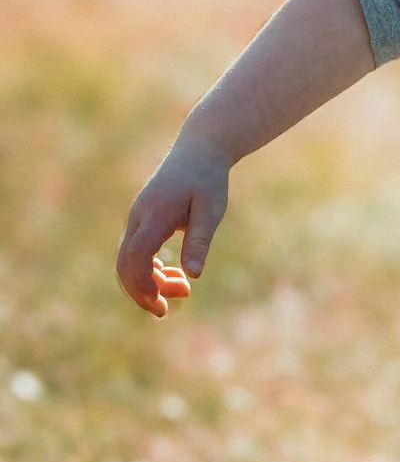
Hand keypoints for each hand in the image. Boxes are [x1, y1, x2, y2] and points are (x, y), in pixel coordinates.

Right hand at [115, 127, 230, 317]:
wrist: (200, 149)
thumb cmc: (208, 178)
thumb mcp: (211, 209)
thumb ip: (200, 240)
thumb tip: (194, 274)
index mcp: (154, 215)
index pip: (136, 257)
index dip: (142, 285)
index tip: (159, 306)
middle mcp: (138, 217)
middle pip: (126, 264)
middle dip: (142, 291)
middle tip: (164, 311)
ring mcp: (137, 218)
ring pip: (130, 260)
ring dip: (151, 280)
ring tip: (183, 289)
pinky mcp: (143, 220)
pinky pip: (137, 251)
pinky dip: (150, 268)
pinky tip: (173, 275)